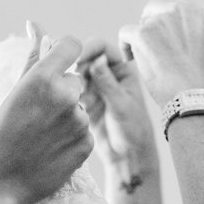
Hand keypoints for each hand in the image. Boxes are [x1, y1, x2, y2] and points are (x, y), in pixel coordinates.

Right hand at [0, 25, 92, 203]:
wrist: (0, 179)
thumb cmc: (3, 132)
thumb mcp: (15, 91)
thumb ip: (33, 57)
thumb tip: (37, 25)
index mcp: (43, 77)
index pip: (72, 45)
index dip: (65, 54)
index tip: (56, 67)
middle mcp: (65, 96)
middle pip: (76, 81)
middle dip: (62, 93)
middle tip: (39, 115)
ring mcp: (78, 122)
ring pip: (80, 108)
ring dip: (67, 118)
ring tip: (43, 136)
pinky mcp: (86, 144)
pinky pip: (85, 132)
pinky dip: (72, 139)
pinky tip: (52, 149)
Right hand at [75, 37, 158, 182]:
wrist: (127, 156)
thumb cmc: (134, 130)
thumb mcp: (121, 105)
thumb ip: (108, 83)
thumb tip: (97, 59)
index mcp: (122, 69)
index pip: (103, 48)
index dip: (89, 48)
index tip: (77, 58)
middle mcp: (107, 75)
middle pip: (86, 59)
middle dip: (77, 67)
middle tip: (73, 82)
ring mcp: (94, 88)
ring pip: (76, 75)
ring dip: (72, 83)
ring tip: (77, 99)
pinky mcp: (84, 102)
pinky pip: (72, 93)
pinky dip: (69, 97)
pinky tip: (74, 108)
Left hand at [119, 0, 203, 107]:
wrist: (190, 95)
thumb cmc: (192, 79)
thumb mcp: (194, 45)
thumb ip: (180, 30)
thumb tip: (157, 28)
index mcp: (195, 12)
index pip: (173, 3)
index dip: (163, 20)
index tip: (161, 37)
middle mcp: (179, 10)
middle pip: (154, 9)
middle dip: (150, 27)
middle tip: (149, 48)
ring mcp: (160, 20)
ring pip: (140, 23)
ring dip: (139, 38)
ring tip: (144, 58)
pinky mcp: (143, 33)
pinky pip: (125, 32)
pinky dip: (125, 46)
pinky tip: (129, 59)